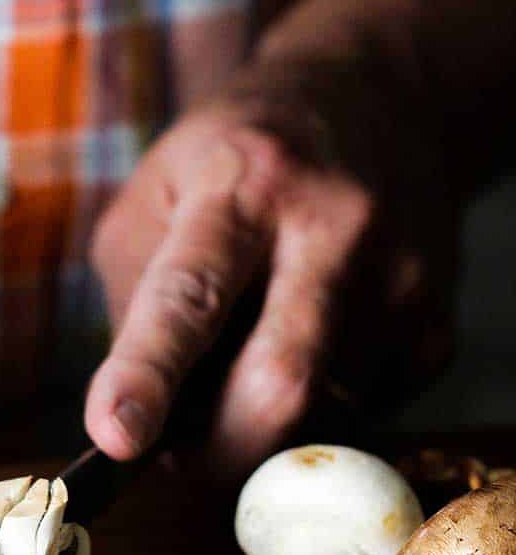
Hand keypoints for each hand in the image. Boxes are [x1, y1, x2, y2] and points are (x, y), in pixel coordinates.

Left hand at [85, 0, 457, 478]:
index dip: (148, 375)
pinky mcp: (437, 321)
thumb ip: (136, 305)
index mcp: (242, 183)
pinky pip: (364, 415)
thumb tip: (142, 427)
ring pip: (322, 416)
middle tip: (181, 459)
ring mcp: (400, 276)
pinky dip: (318, 411)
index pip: (188, 295)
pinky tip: (312, 346)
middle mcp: (333, 226)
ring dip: (263, 427)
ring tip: (249, 361)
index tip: (117, 437)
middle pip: (278, 385)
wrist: (376, 95)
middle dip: (218, 454)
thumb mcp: (157, 195)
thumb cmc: (237, 160)